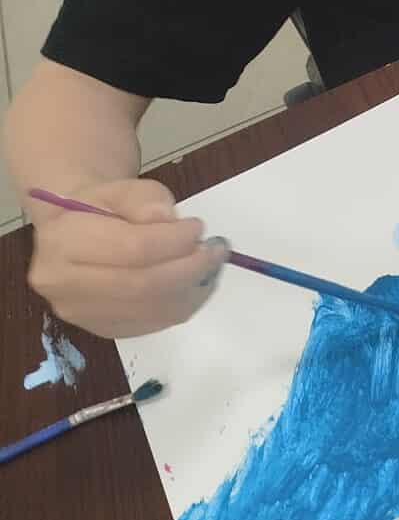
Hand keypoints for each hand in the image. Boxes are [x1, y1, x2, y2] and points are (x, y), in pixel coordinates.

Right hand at [25, 178, 226, 338]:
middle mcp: (63, 285)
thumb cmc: (101, 208)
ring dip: (194, 288)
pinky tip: (196, 283)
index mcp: (61, 242)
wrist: (76, 235)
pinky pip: (156, 323)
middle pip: (143, 285)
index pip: (131, 248)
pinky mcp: (104, 330)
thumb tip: (166, 220)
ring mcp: (82, 314)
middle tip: (215, 250)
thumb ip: (145, 199)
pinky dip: (185, 303)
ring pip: (153, 309)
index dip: (174, 240)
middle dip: (190, 267)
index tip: (197, 227)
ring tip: (211, 264)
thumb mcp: (122, 189)